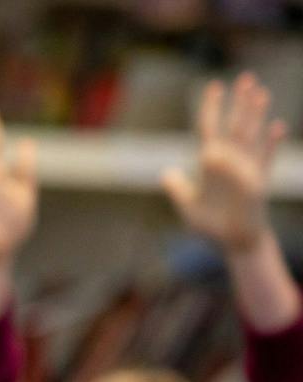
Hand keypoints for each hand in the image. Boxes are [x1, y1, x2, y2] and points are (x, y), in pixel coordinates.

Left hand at [163, 73, 285, 254]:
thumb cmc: (209, 226)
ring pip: (251, 136)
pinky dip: (271, 143)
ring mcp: (245, 169)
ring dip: (255, 116)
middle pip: (234, 126)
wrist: (231, 242)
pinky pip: (266, 159)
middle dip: (239, 103)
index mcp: (210, 163)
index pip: (210, 129)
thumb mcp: (187, 207)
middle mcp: (229, 161)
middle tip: (246, 77)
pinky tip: (277, 126)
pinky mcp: (258, 182)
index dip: (211, 108)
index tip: (214, 86)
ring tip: (260, 93)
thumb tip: (167, 173)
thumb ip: (178, 189)